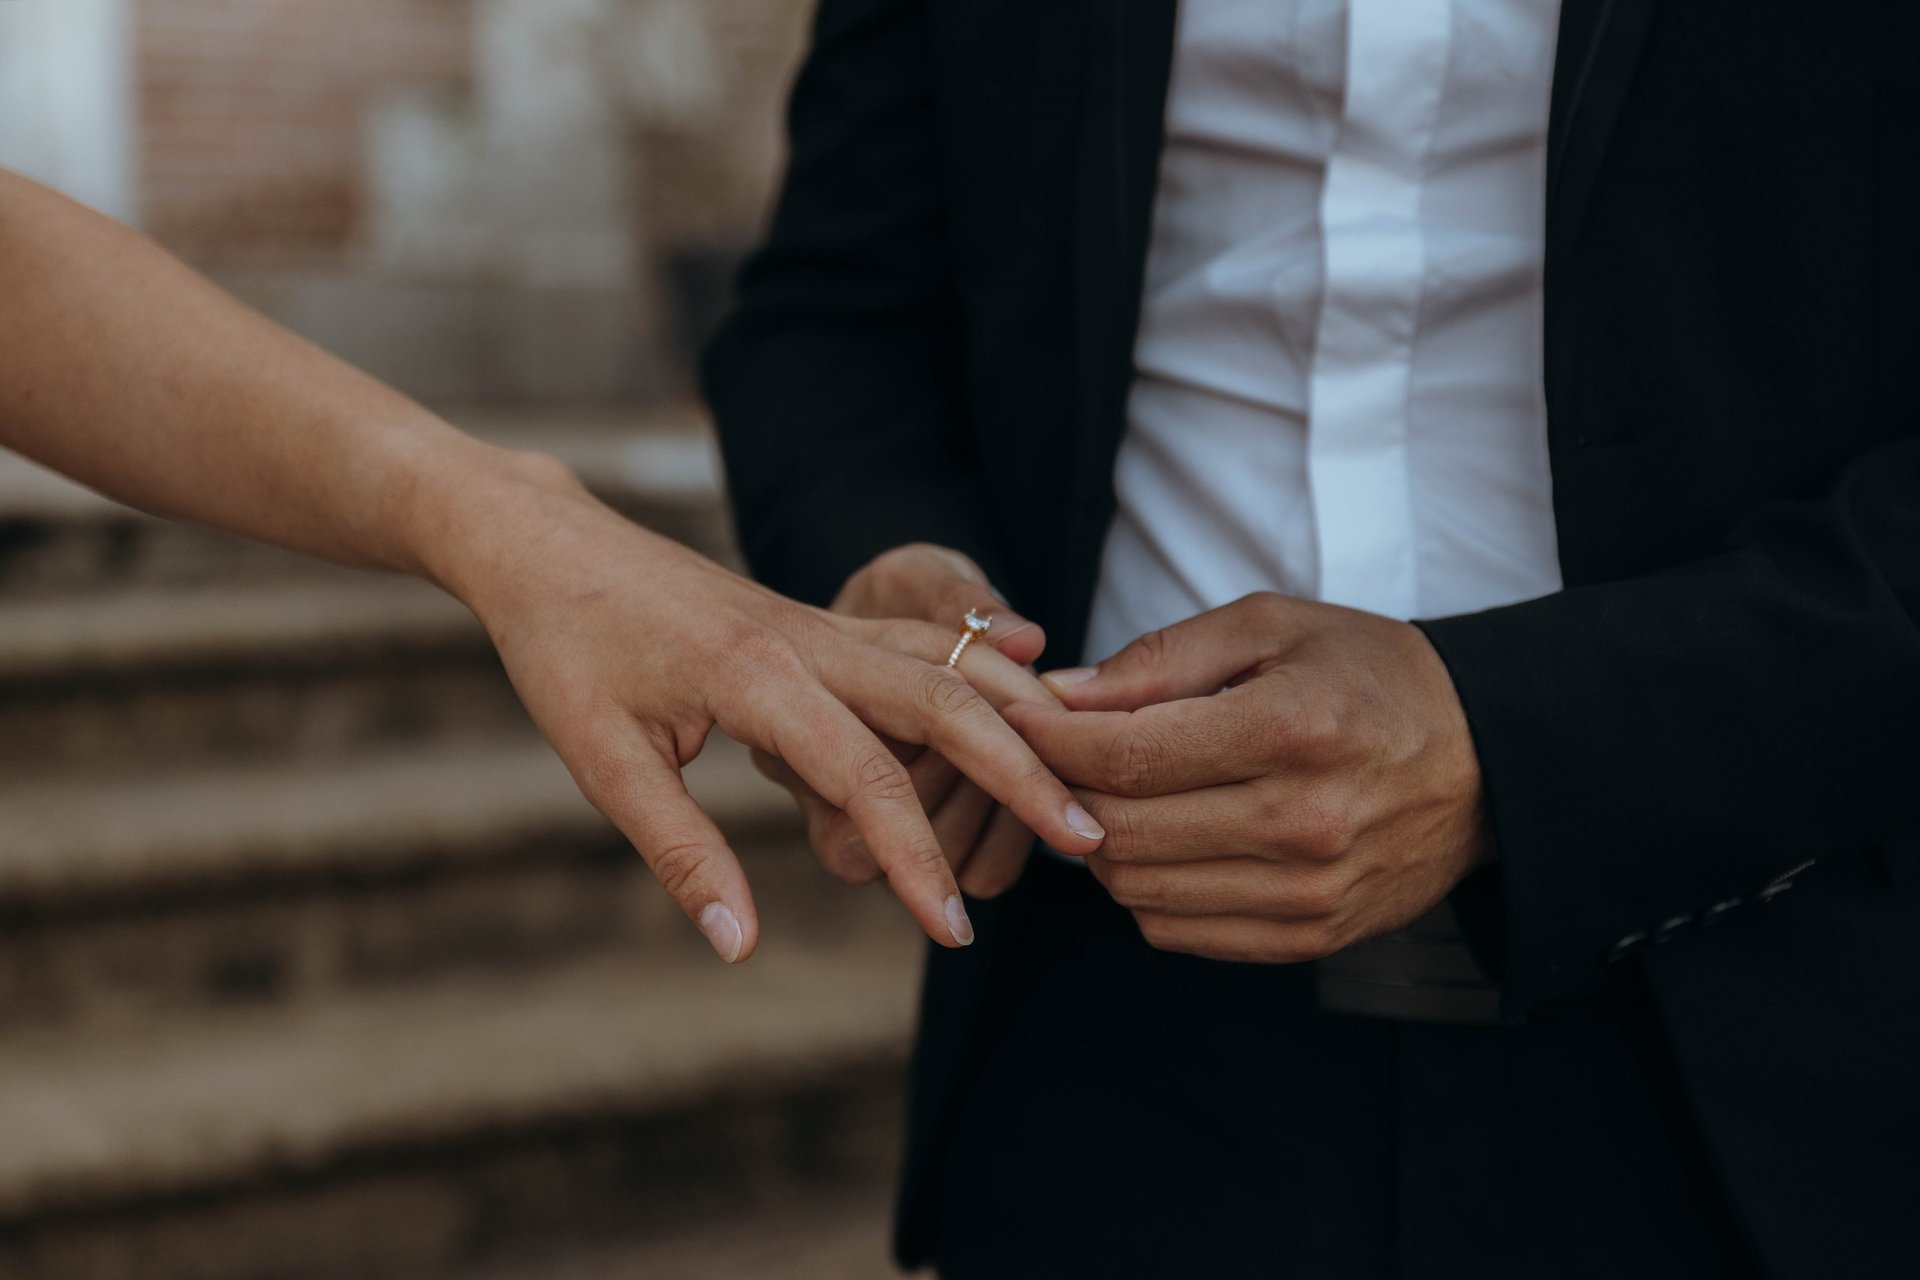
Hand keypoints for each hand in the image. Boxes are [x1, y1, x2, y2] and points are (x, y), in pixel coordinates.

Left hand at [422, 471, 1105, 963]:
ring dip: (1020, 714)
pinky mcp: (823, 620)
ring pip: (952, 660)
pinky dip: (986, 675)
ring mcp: (824, 622)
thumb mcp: (603, 759)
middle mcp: (811, 641)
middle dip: (1023, 772)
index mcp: (758, 677)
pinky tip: (1024, 705)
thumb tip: (740, 946)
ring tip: (1079, 776)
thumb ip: (682, 852)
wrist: (547, 543)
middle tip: (1085, 839)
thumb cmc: (565, 650)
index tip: (952, 931)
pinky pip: (924, 645)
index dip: (917, 861)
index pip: (868, 779)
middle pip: (949, 701)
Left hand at [1005, 593, 1487, 963]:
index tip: (1022, 718)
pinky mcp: (1311, 936)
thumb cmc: (1372, 675)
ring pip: (1138, 890)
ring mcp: (1308, 891)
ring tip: (1108, 797)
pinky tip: (1158, 843)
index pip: (1123, 757)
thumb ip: (1162, 658)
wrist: (1486, 758)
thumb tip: (1063, 697)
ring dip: (1099, 846)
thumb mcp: (1274, 627)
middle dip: (1062, 792)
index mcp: (1290, 729)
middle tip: (1052, 758)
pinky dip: (1146, 891)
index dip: (1049, 740)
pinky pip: (1180, 932)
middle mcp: (1301, 821)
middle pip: (1120, 830)